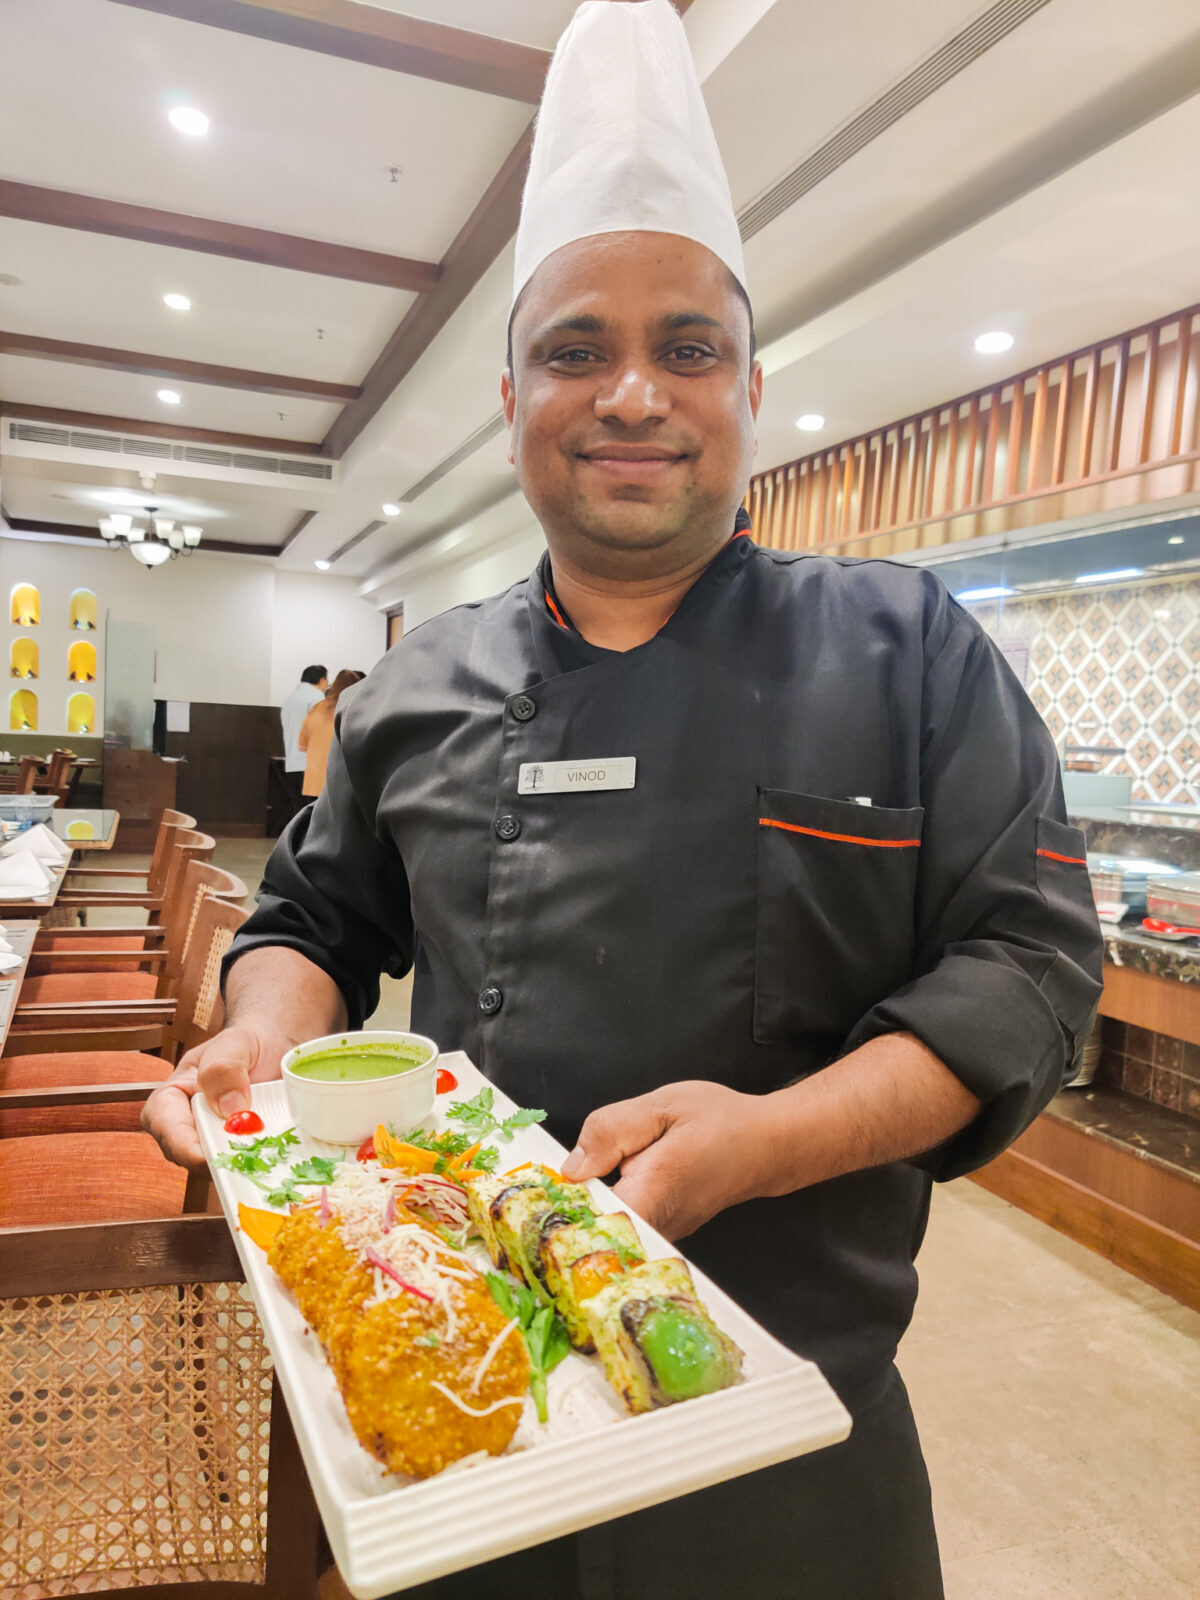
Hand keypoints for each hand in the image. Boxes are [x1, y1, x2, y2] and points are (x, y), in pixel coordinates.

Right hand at [142, 1022, 296, 1169]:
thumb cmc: (247, 1042)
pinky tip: (275, 1161)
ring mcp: (212, 1140)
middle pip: (185, 1153)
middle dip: (212, 1162)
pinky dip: (255, 1166)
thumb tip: (228, 1109)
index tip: (206, 1156)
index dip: (180, 1144)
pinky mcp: (237, 1151)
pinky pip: (240, 1166)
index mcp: (173, 1095)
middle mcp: (187, 1123)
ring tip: (264, 1161)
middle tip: (244, 1163)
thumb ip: (223, 1069)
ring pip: (214, 1165)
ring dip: (236, 1167)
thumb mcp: (234, 1044)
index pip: (162, 1123)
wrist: (276, 1047)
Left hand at [560, 1081, 776, 1240]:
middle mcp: (654, 1226)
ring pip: (604, 1230)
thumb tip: (573, 1165)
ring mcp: (659, 1235)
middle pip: (589, 1230)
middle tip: (554, 1181)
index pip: (586, 1220)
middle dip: (565, 1205)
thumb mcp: (663, 1106)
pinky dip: (604, 1208)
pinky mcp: (661, 1233)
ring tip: (587, 1177)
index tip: (532, 1196)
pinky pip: (621, 1226)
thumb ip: (612, 1130)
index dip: (555, 1207)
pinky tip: (607, 1184)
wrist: (765, 1145)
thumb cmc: (723, 1123)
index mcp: (651, 1193)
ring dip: (586, 1205)